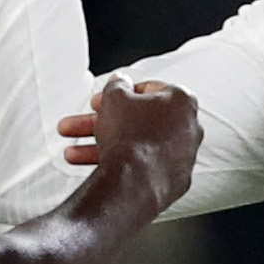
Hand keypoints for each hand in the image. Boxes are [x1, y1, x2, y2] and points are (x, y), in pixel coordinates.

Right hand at [57, 75, 199, 206]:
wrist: (134, 182)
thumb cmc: (130, 136)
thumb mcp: (114, 98)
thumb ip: (117, 85)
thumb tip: (119, 81)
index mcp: (182, 100)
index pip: (149, 89)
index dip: (120, 93)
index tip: (104, 100)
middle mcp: (189, 127)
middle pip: (139, 120)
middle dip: (104, 122)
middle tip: (83, 124)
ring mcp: (184, 156)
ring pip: (138, 145)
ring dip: (104, 146)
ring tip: (74, 153)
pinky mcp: (175, 180)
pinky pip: (145, 167)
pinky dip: (124, 166)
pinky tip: (100, 168)